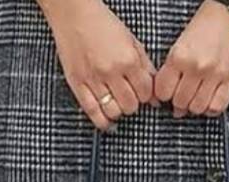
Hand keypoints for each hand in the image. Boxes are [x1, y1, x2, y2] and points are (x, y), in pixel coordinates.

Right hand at [38, 0, 157, 129]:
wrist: (73, 12)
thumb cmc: (103, 24)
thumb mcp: (131, 41)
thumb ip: (145, 67)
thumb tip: (155, 96)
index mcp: (128, 60)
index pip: (145, 93)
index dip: (146, 96)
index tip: (141, 93)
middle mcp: (111, 72)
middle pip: (131, 106)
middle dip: (133, 104)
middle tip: (129, 97)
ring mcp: (93, 79)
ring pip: (113, 111)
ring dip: (118, 111)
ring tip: (117, 104)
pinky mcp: (77, 84)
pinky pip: (92, 112)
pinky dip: (103, 122)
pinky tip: (108, 122)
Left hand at [154, 0, 228, 117]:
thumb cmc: (203, 29)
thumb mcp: (179, 45)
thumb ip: (171, 71)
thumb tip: (169, 102)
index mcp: (179, 56)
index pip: (163, 92)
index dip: (163, 96)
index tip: (168, 93)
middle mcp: (196, 67)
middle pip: (180, 103)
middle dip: (178, 102)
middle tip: (183, 95)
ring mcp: (215, 74)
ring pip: (197, 108)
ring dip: (194, 106)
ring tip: (195, 97)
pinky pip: (216, 107)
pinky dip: (210, 109)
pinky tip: (208, 101)